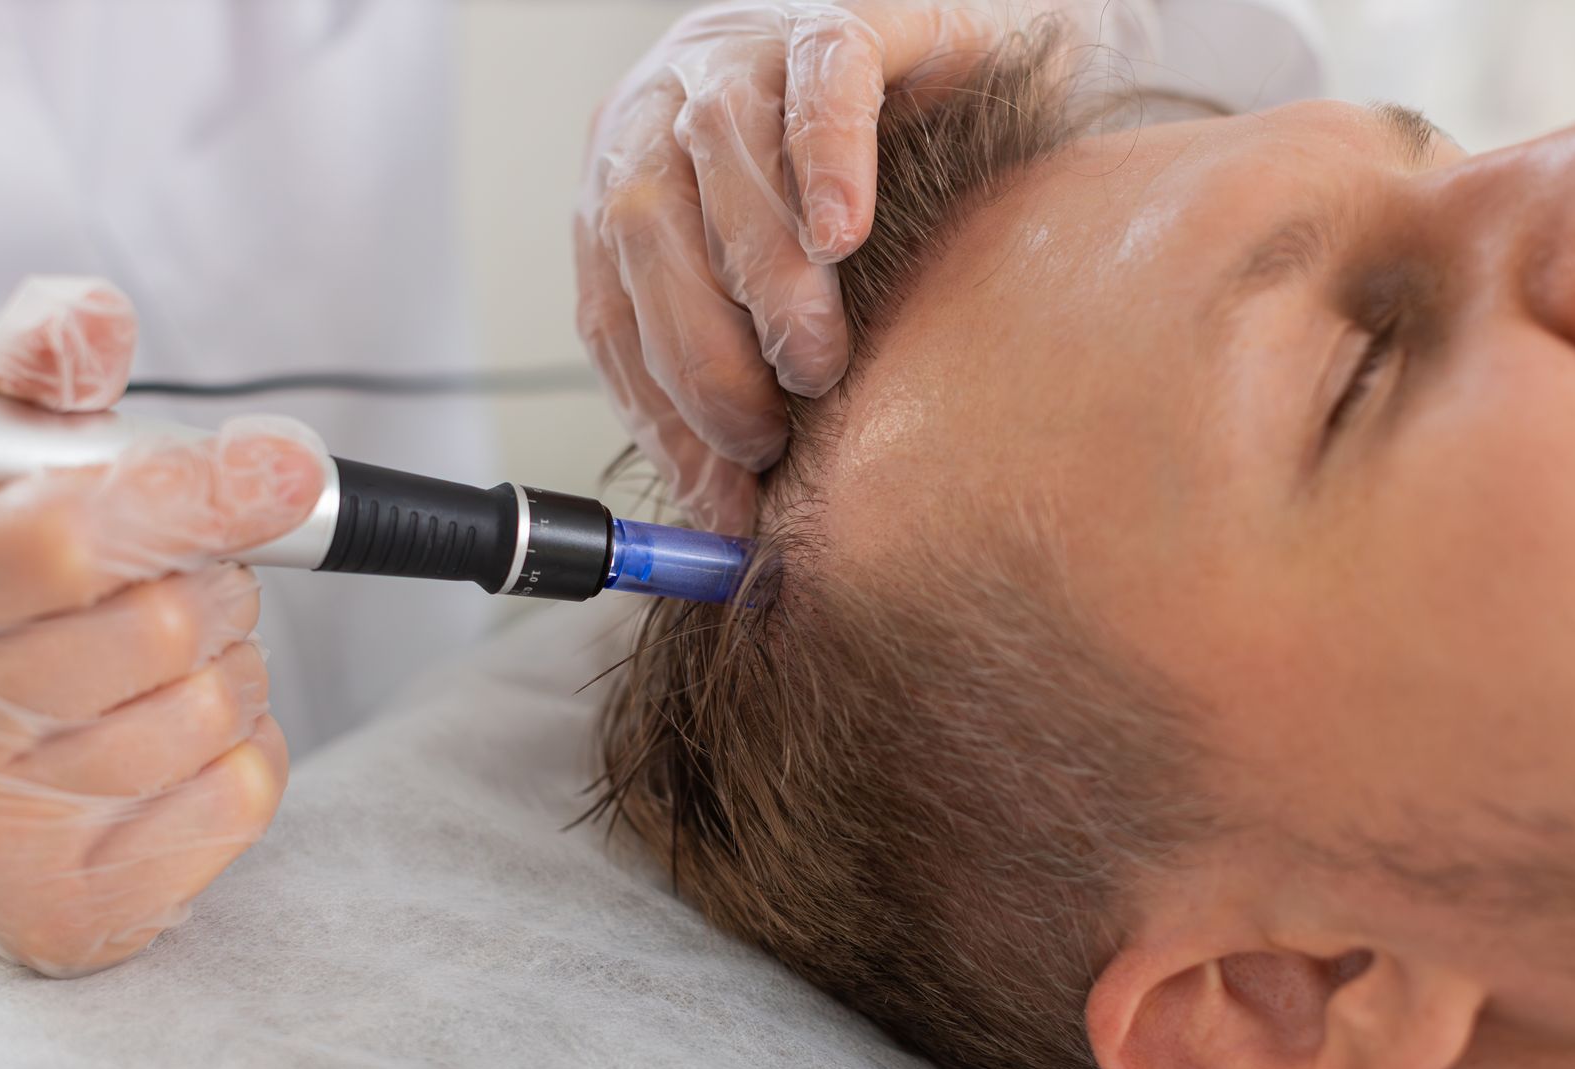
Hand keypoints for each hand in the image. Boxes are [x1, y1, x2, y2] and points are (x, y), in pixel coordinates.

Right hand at [0, 277, 322, 977]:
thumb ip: (32, 391)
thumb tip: (97, 319)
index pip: (63, 537)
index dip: (193, 492)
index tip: (280, 468)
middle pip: (166, 624)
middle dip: (206, 579)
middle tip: (175, 578)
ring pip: (219, 704)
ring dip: (228, 659)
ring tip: (161, 662)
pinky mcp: (79, 919)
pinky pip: (248, 787)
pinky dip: (245, 741)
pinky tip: (176, 738)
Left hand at [576, 1, 1086, 530]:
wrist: (962, 62)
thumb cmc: (862, 202)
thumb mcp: (777, 296)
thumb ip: (739, 377)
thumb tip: (727, 512)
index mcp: (632, 187)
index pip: (612, 309)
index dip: (660, 412)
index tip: (720, 493)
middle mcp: (666, 112)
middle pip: (643, 230)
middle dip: (701, 352)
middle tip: (769, 429)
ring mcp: (747, 53)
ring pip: (722, 155)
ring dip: (762, 276)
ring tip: (814, 361)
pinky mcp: (839, 18)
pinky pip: (821, 76)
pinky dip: (825, 157)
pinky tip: (842, 233)